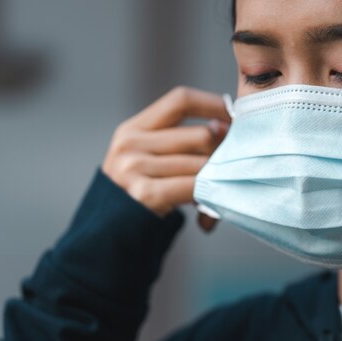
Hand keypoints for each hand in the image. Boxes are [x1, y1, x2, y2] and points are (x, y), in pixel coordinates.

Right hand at [102, 87, 229, 230]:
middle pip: (200, 134)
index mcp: (132, 129)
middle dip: (224, 151)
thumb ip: (176, 142)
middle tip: (234, 166)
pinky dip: (208, 195)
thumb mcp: (145, 160)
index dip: (213, 105)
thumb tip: (226, 128)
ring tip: (215, 192)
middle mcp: (130, 144)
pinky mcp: (145, 194)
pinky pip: (195, 186)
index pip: (181, 100)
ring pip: (203, 163)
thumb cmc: (136, 197)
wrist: (107, 238)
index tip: (234, 117)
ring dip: (217, 179)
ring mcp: (134, 168)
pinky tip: (206, 209)